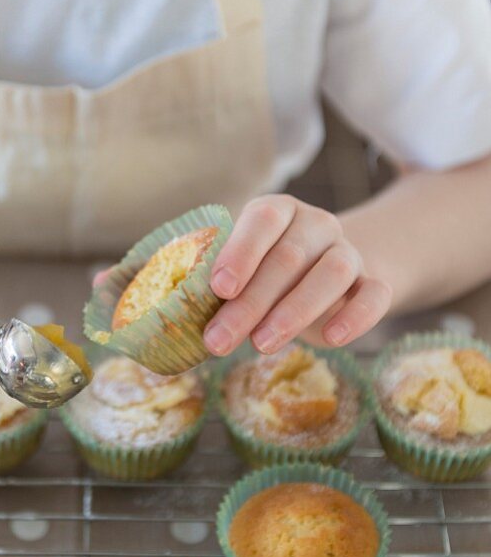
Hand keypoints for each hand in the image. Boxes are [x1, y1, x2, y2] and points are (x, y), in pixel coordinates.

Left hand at [204, 195, 391, 355]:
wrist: (325, 277)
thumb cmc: (267, 274)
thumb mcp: (242, 270)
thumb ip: (220, 282)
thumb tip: (181, 314)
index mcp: (279, 211)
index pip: (264, 220)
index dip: (241, 253)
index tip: (218, 289)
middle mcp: (317, 225)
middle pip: (289, 257)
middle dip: (250, 302)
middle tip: (220, 339)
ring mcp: (348, 252)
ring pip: (332, 274)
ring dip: (294, 311)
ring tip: (261, 344)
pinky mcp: (372, 283)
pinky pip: (375, 295)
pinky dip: (356, 317)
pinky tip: (331, 339)